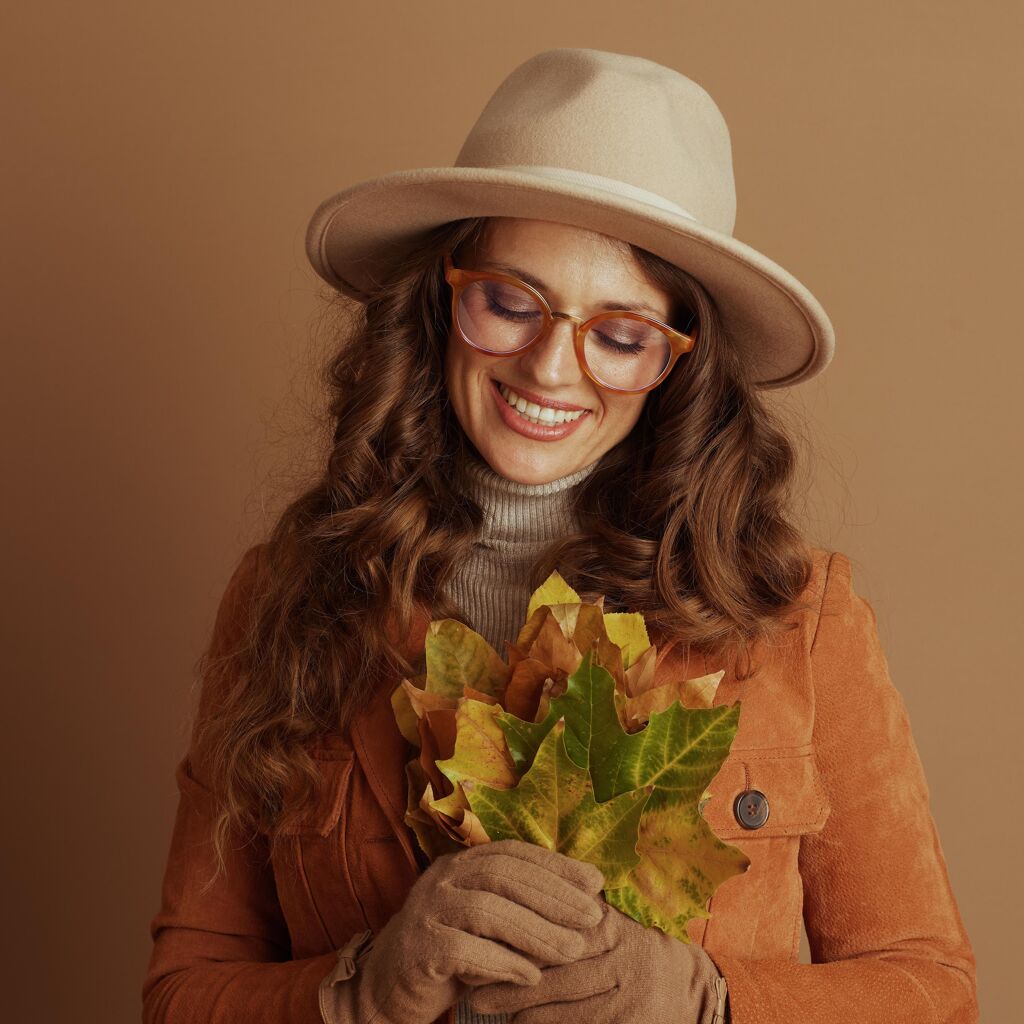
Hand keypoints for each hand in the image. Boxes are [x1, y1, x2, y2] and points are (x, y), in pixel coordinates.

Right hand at [319, 838, 605, 1023]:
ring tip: (572, 950)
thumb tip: (586, 899)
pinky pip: (464, 951)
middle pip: (503, 876)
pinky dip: (502, 963)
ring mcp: (426, 910)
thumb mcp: (488, 922)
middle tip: (592, 918)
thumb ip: (522, 905)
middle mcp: (441, 877)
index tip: (596, 883)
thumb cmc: (451, 951)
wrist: (388, 988)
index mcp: (460, 863)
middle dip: (554, 897)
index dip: (556, 865)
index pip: (514, 853)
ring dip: (536, 931)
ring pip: (487, 910)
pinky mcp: (418, 949)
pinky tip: (532, 977)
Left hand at [467, 899, 725, 1023]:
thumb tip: (508, 889)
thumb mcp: (604, 923)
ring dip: (523, 1009)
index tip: (479, 941)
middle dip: (511, 980)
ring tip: (485, 1007)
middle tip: (472, 987)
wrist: (687, 987)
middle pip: (557, 969)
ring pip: (567, 1005)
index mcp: (609, 922)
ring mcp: (629, 990)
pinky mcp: (633, 1019)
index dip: (516, 936)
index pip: (556, 926)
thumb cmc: (627, 950)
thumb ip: (566, 911)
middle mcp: (621, 953)